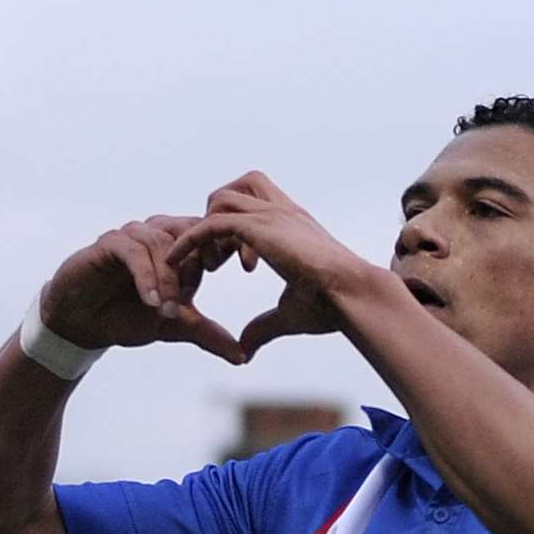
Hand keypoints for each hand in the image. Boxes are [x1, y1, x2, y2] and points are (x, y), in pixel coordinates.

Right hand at [42, 215, 244, 364]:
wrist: (82, 324)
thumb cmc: (128, 316)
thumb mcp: (174, 326)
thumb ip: (207, 334)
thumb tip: (242, 356)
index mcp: (179, 244)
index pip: (212, 232)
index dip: (230, 247)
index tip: (248, 268)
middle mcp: (157, 233)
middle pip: (190, 231)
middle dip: (200, 261)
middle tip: (197, 292)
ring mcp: (132, 236)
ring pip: (162, 242)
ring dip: (170, 278)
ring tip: (170, 310)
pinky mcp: (109, 244)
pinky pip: (133, 253)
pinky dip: (146, 277)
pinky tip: (151, 302)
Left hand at [166, 172, 368, 359]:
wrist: (353, 294)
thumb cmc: (334, 304)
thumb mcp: (290, 313)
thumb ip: (264, 325)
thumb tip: (246, 347)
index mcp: (294, 225)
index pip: (258, 202)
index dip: (235, 228)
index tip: (228, 264)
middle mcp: (283, 212)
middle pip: (240, 187)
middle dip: (219, 214)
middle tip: (216, 256)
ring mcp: (272, 215)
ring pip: (222, 198)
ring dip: (206, 227)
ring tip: (209, 266)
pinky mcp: (260, 227)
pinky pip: (212, 222)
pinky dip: (192, 239)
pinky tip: (180, 261)